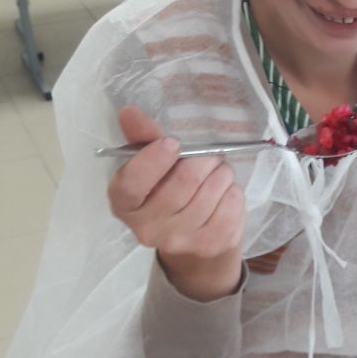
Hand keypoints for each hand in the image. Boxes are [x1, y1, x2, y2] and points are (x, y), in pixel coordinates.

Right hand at [107, 105, 245, 300]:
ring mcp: (180, 240)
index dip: (154, 159)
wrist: (192, 244)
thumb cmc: (166, 192)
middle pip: (183, 181)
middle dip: (202, 159)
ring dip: (220, 172)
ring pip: (210, 190)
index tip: (173, 143)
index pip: (133, 183)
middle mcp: (147, 228)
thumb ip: (142, 139)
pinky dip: (232, 190)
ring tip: (217, 171)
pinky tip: (224, 192)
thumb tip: (129, 112)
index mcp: (124, 204)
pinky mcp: (210, 244)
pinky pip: (230, 204)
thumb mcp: (150, 165)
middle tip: (209, 155)